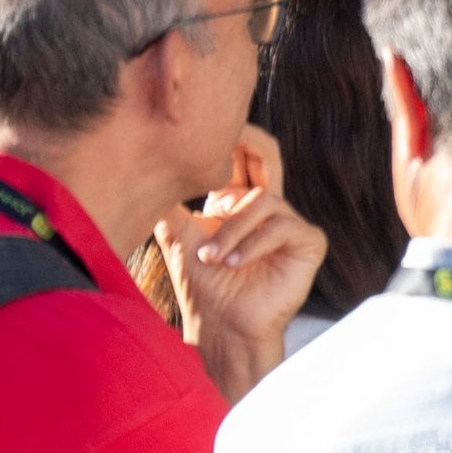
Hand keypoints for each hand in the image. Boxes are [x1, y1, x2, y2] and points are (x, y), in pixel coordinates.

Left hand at [161, 125, 326, 402]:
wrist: (222, 326)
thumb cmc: (202, 287)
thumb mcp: (177, 235)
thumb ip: (169, 201)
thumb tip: (142, 167)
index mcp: (239, 203)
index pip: (241, 157)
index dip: (231, 137)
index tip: (202, 126)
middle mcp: (268, 208)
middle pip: (268, 154)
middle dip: (247, 141)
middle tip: (225, 134)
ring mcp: (291, 224)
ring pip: (262, 201)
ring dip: (231, 230)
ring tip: (211, 258)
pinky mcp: (308, 242)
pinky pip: (282, 225)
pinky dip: (253, 244)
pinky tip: (235, 263)